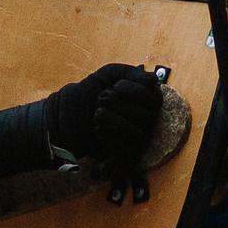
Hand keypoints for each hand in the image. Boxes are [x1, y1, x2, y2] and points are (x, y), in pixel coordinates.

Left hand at [48, 64, 160, 184]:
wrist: (72, 111)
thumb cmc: (95, 90)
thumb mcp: (112, 74)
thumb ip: (133, 73)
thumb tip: (153, 79)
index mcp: (148, 101)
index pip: (155, 98)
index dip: (134, 91)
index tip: (116, 85)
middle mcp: (148, 121)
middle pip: (145, 117)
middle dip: (118, 104)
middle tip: (101, 98)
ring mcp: (139, 140)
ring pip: (134, 133)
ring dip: (110, 119)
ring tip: (97, 113)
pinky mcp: (126, 155)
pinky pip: (124, 150)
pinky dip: (107, 137)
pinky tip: (97, 128)